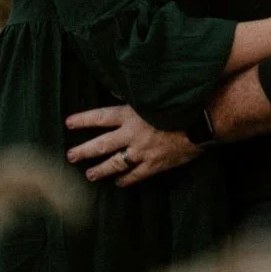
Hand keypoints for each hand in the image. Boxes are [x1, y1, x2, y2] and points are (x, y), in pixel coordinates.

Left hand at [66, 104, 197, 186]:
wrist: (201, 122)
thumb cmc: (179, 104)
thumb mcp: (153, 94)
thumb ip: (132, 93)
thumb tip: (115, 88)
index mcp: (130, 114)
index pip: (100, 117)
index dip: (83, 120)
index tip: (68, 123)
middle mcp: (132, 134)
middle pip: (102, 144)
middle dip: (84, 150)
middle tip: (71, 156)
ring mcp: (142, 152)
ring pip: (116, 163)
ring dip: (101, 170)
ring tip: (89, 174)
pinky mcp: (155, 164)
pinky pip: (136, 175)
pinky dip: (126, 180)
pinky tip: (118, 183)